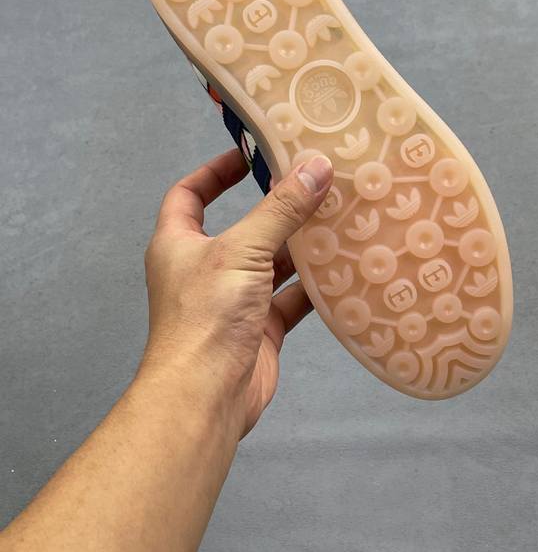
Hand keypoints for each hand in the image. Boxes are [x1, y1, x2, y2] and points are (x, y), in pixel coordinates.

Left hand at [141, 148, 332, 435]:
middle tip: (313, 183)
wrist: (205, 398)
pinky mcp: (260, 329)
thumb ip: (281, 210)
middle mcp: (205, 268)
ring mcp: (234, 300)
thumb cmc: (207, 315)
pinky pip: (290, 298)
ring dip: (301, 245)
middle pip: (242, 227)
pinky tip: (344, 268)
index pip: (189, 194)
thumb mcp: (243, 250)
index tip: (250, 153)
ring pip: (271, 263)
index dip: (215, 171)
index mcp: (179, 243)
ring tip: (339, 218)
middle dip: (275, 208)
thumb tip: (315, 166)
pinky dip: (314, 286)